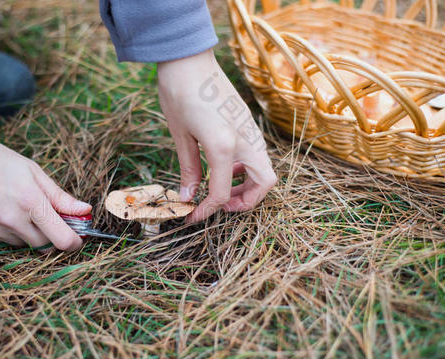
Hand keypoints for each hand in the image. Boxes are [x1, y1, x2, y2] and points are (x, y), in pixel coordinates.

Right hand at [0, 141, 91, 250]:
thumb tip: (85, 210)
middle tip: (46, 218)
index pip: (62, 239)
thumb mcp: (35, 173)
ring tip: (18, 210)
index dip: (74, 242)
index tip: (77, 238)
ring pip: (25, 244)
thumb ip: (60, 197)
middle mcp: (13, 220)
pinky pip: (4, 243)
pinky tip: (1, 213)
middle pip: (45, 245)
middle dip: (51, 235)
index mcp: (31, 202)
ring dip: (29, 234)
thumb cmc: (1, 164)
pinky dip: (8, 233)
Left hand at [157, 49, 276, 221]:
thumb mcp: (180, 136)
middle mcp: (245, 138)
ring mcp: (250, 128)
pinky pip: (257, 152)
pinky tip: (224, 166)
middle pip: (264, 183)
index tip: (192, 215)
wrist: (187, 58)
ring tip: (221, 187)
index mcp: (224, 145)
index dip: (207, 210)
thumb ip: (188, 169)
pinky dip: (247, 167)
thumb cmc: (179, 93)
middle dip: (246, 201)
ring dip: (248, 185)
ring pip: (265, 168)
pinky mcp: (247, 121)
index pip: (222, 192)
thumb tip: (187, 196)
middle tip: (220, 204)